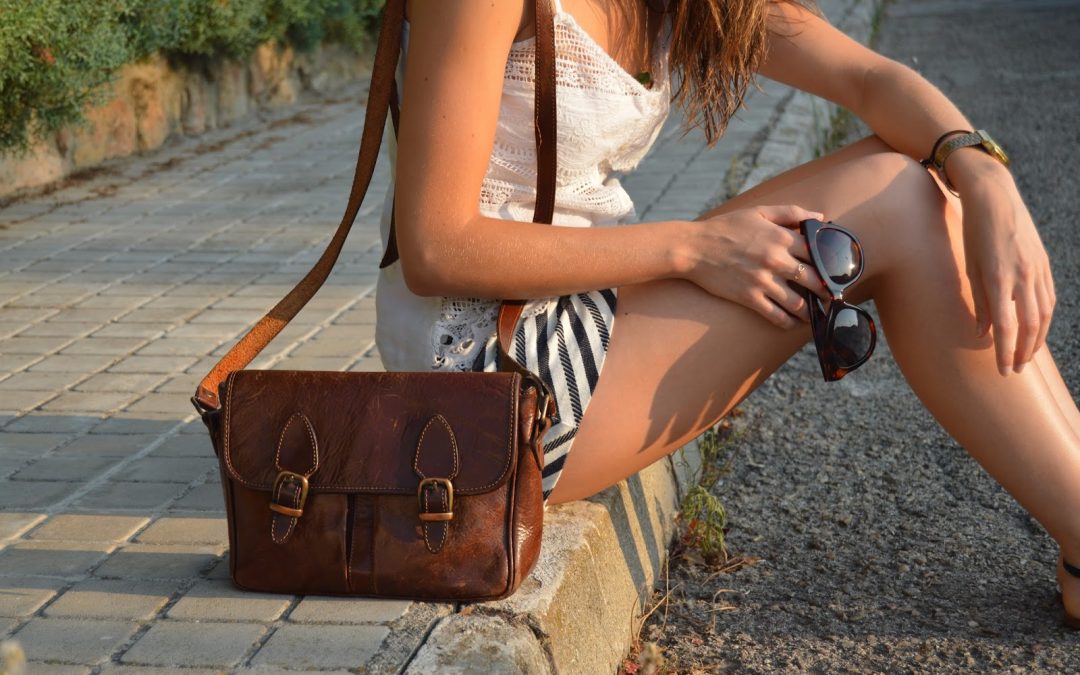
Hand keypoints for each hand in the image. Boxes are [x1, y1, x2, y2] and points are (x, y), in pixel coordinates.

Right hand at [680, 205, 828, 328]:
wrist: (693, 248)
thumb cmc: (725, 227)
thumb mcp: (758, 212)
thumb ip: (791, 213)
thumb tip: (821, 218)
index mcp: (781, 237)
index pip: (819, 252)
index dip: (832, 263)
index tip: (838, 271)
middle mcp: (775, 260)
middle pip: (814, 280)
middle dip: (827, 291)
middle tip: (833, 297)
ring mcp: (762, 281)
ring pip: (798, 302)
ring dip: (810, 311)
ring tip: (815, 313)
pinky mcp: (749, 297)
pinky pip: (776, 315)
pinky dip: (788, 322)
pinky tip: (792, 323)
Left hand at [953, 157, 1054, 373]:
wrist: (994, 197)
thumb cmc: (973, 232)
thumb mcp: (968, 267)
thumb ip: (979, 301)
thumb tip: (983, 332)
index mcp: (998, 279)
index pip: (1005, 326)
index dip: (1004, 352)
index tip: (1003, 371)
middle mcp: (1022, 276)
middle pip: (1029, 325)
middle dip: (1022, 352)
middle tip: (1014, 371)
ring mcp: (1036, 269)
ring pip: (1043, 314)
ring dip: (1035, 339)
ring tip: (1026, 357)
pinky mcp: (1043, 263)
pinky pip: (1048, 298)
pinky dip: (1044, 319)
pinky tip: (1037, 330)